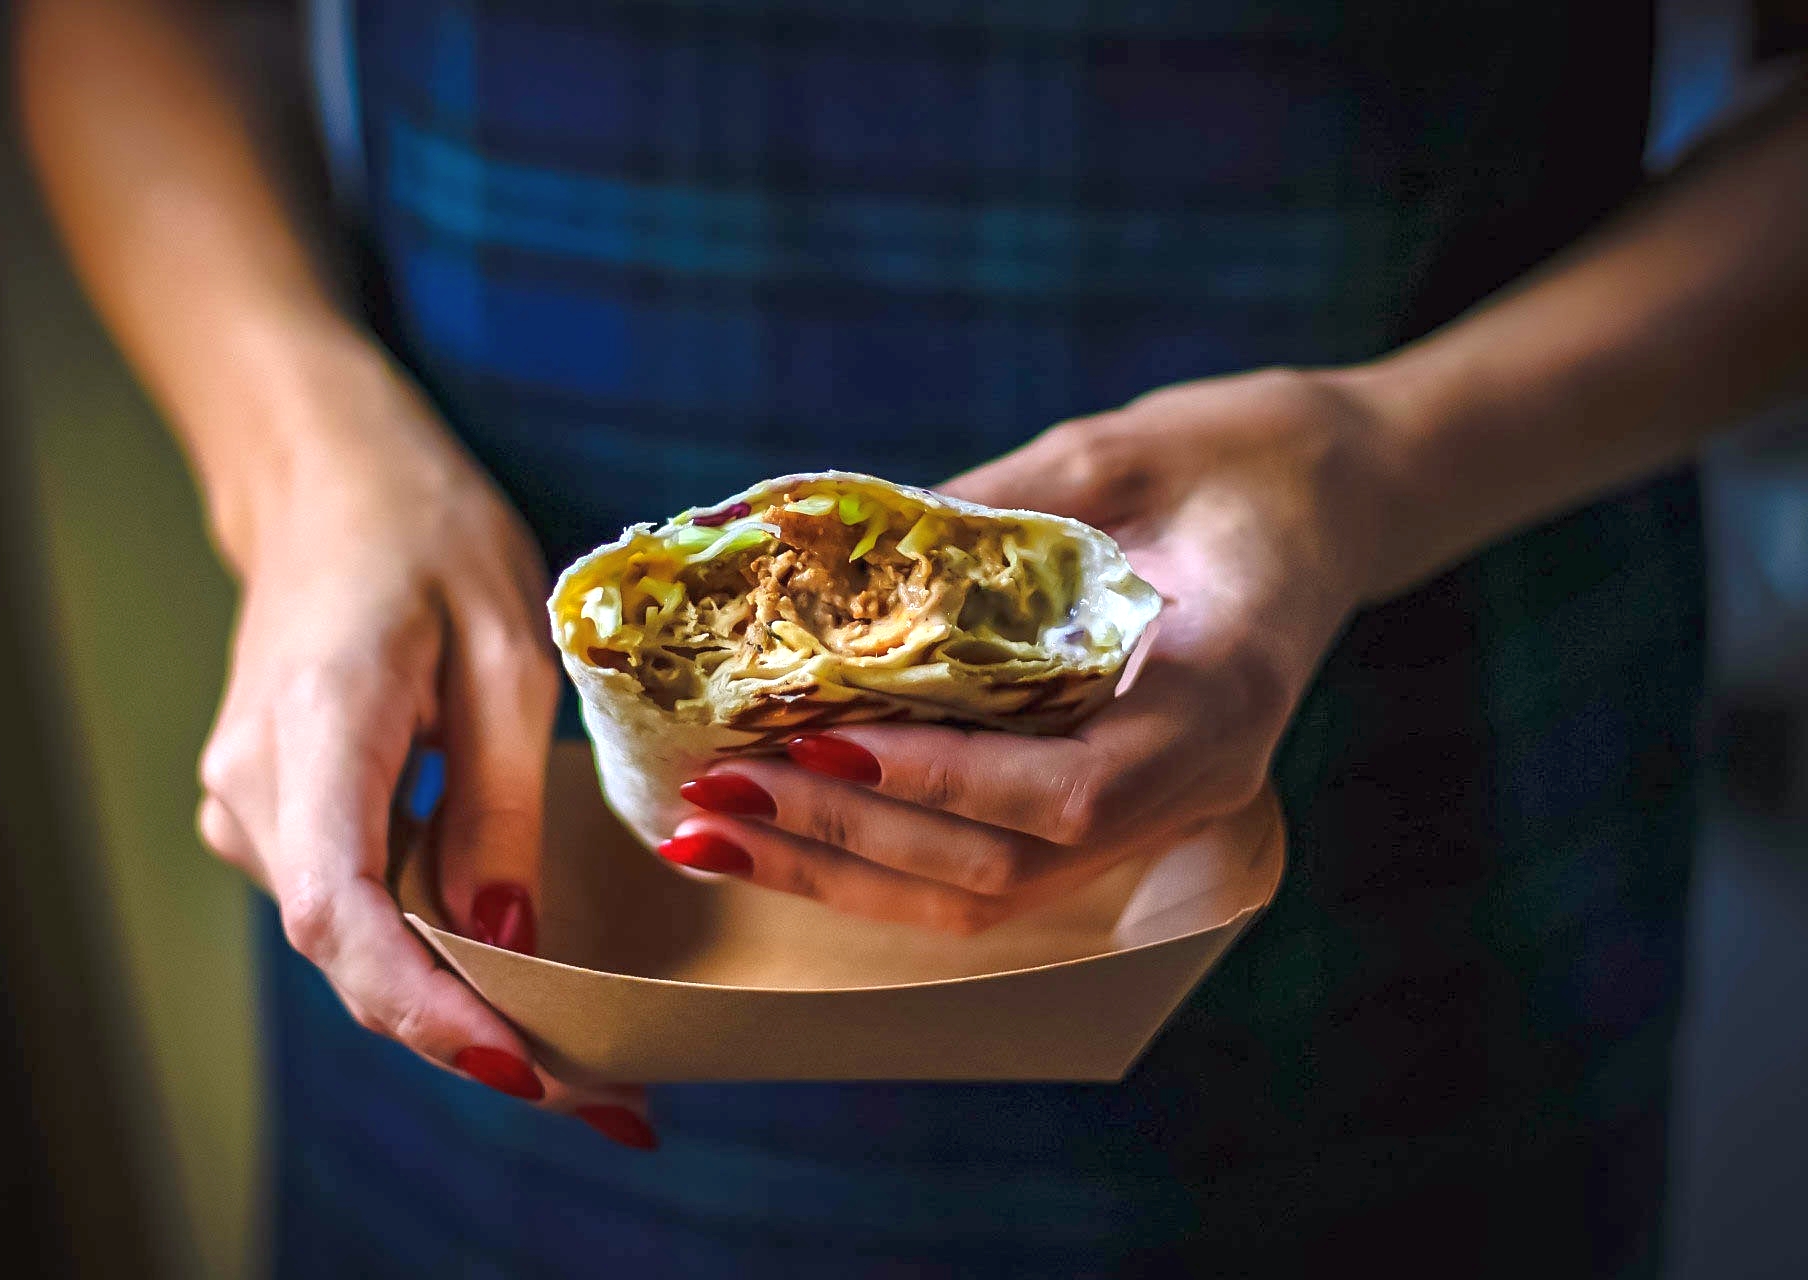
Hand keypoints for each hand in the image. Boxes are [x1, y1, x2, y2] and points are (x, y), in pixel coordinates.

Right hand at [191, 349, 650, 1144]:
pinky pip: (350, 905)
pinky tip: (512, 975)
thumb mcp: (507, 651)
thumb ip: (500, 796)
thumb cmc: (429, 539)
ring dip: (454, 1002)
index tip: (518, 1067)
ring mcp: (248, 803)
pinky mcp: (272, 813)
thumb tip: (503, 931)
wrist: (331, 488)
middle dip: (467, 1034)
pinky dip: (427, 951)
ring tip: (583, 1056)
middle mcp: (255, 783)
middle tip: (603, 1099)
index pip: (338, 908)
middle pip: (350, 949)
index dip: (422, 1004)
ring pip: (350, 940)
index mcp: (317, 725)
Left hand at [667, 368, 1398, 931]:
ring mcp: (1154, 814)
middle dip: (846, 844)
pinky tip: (782, 830)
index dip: (940, 784)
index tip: (818, 745)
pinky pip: (988, 867)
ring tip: (710, 835)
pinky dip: (878, 858)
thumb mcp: (1116, 453)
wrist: (1327, 497)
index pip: (1068, 790)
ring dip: (838, 874)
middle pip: (1002, 874)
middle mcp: (1192, 786)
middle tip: (713, 798)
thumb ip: (990, 510)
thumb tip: (815, 546)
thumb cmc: (1234, 457)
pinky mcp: (1110, 807)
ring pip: (985, 896)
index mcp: (1221, 698)